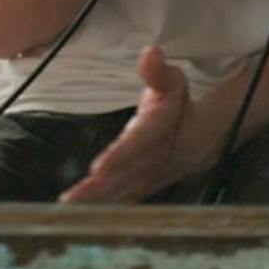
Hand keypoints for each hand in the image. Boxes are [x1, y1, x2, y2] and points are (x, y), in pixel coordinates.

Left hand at [59, 46, 206, 202]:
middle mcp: (153, 159)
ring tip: (68, 207)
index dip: (120, 155)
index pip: (138, 144)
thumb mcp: (173, 82)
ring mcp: (147, 178)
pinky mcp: (140, 188)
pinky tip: (79, 216)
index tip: (99, 167)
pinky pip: (121, 201)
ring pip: (121, 193)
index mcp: (160, 130)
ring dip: (96, 202)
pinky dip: (103, 210)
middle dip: (99, 188)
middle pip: (124, 176)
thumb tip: (150, 51)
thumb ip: (157, 71)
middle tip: (73, 198)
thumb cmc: (178, 105)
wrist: (200, 138)